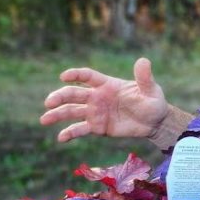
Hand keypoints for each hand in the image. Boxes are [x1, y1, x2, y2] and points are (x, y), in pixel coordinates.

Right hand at [40, 58, 168, 142]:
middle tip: (49, 102)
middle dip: (60, 97)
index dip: (75, 75)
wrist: (155, 123)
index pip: (87, 76)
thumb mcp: (151, 90)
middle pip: (74, 94)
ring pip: (72, 111)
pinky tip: (60, 138)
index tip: (64, 77)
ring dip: (57, 114)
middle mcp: (97, 96)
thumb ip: (144, 78)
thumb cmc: (153, 103)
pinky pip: (80, 129)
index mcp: (107, 84)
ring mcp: (95, 112)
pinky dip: (69, 133)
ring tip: (44, 119)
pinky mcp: (97, 126)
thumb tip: (143, 61)